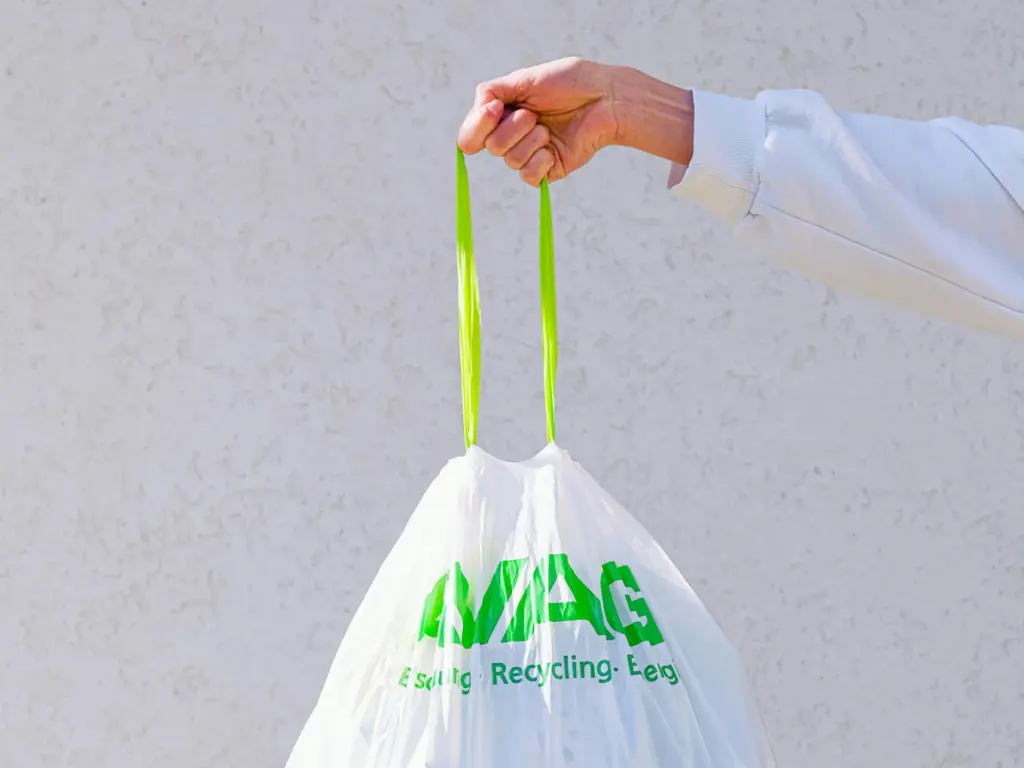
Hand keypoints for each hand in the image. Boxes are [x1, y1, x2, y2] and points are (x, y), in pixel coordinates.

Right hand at [457, 58, 694, 186]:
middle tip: (535, 114)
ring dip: (531, 140)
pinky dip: (540, 161)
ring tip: (549, 127)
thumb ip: (494, 91)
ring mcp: (530, 154)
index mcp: (503, 114)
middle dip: (512, 128)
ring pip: (510, 161)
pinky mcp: (548, 170)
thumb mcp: (526, 78)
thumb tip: (478, 107)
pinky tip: (553, 148)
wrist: (606, 98)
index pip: (470, 135)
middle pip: (490, 147)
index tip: (496, 108)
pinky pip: (529, 176)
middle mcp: (513, 136)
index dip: (476, 126)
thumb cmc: (570, 83)